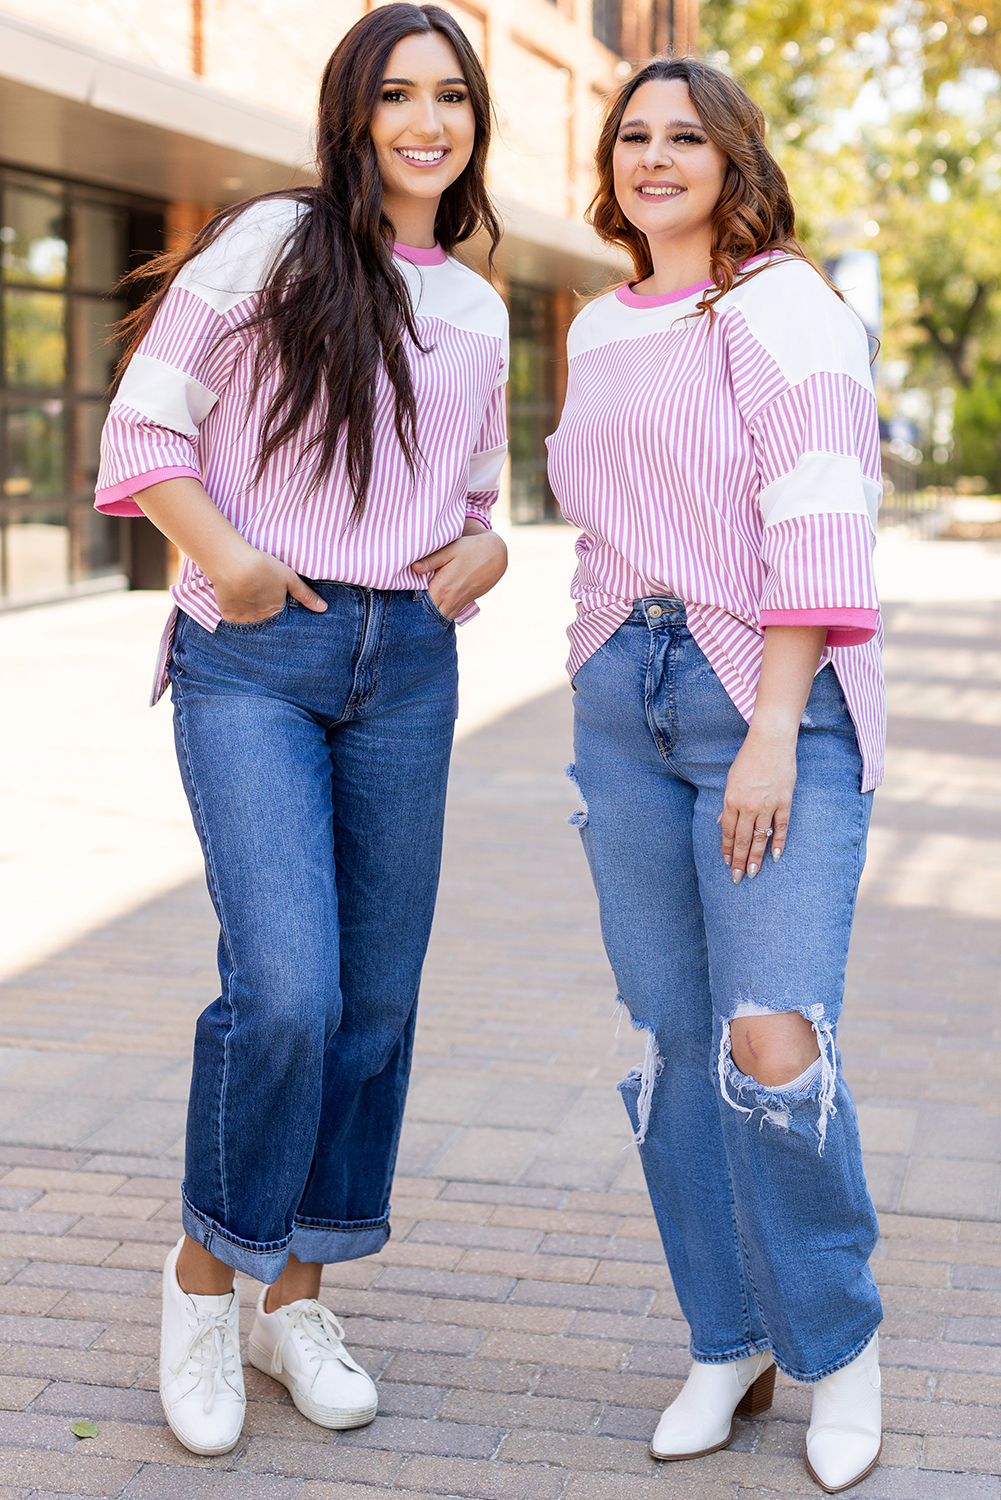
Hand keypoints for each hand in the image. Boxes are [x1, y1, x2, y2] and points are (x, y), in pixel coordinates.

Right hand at [212, 546, 326, 622]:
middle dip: (267, 618)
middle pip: (266, 623)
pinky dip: (236, 614)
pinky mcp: (227, 616)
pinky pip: (234, 620)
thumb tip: (324, 609)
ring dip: (252, 616)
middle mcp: (261, 621)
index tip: (277, 606)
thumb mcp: (289, 578)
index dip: (280, 613)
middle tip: (261, 602)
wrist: (232, 565)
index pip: (282, 621)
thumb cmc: (263, 568)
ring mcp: (243, 620)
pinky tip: (237, 602)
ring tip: (249, 602)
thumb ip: (306, 595)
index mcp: (276, 613)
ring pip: (250, 623)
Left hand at [413, 530, 507, 618]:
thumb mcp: (450, 550)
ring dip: (428, 614)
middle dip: (416, 611)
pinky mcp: (464, 605)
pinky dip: (439, 612)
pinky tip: (433, 604)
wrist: (495, 555)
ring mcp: (458, 604)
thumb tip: (413, 567)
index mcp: (443, 588)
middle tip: (404, 605)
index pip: (420, 604)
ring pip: (438, 617)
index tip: (400, 602)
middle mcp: (450, 600)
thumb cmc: (470, 549)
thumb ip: (431, 560)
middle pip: (427, 614)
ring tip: (418, 605)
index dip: (409, 604)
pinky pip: (447, 615)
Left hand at [720, 729, 795, 882]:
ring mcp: (767, 804)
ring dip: (756, 858)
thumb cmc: (748, 759)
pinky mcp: (784, 801)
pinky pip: (781, 827)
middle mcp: (748, 805)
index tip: (728, 864)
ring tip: (753, 874)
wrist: (770, 741)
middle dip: (740, 861)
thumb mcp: (731, 780)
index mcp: (731, 800)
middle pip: (743, 840)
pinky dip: (778, 843)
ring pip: (761, 837)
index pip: (728, 832)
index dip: (728, 850)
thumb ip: (728, 804)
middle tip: (738, 878)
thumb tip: (723, 823)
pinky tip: (775, 856)